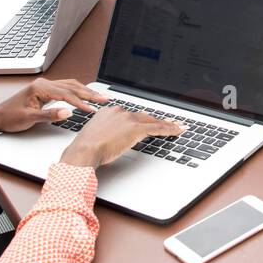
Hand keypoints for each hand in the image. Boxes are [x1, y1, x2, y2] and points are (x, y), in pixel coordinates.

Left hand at [0, 78, 108, 133]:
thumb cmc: (10, 117)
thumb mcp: (29, 118)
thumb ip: (49, 115)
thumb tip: (68, 112)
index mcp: (40, 87)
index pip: (66, 94)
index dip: (81, 103)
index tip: (92, 110)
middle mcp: (44, 83)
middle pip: (72, 86)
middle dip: (89, 94)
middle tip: (104, 99)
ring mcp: (45, 86)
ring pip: (70, 85)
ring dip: (85, 91)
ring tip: (99, 97)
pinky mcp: (45, 90)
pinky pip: (66, 88)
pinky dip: (77, 91)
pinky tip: (85, 95)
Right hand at [61, 105, 187, 167]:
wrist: (84, 150)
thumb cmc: (85, 148)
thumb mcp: (95, 136)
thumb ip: (106, 133)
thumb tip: (112, 139)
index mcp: (109, 111)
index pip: (131, 115)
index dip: (142, 119)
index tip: (148, 120)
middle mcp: (120, 112)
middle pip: (144, 116)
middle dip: (157, 120)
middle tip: (169, 122)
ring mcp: (128, 119)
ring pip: (153, 121)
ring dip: (167, 124)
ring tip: (177, 126)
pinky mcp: (136, 128)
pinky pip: (157, 128)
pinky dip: (169, 129)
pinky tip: (177, 131)